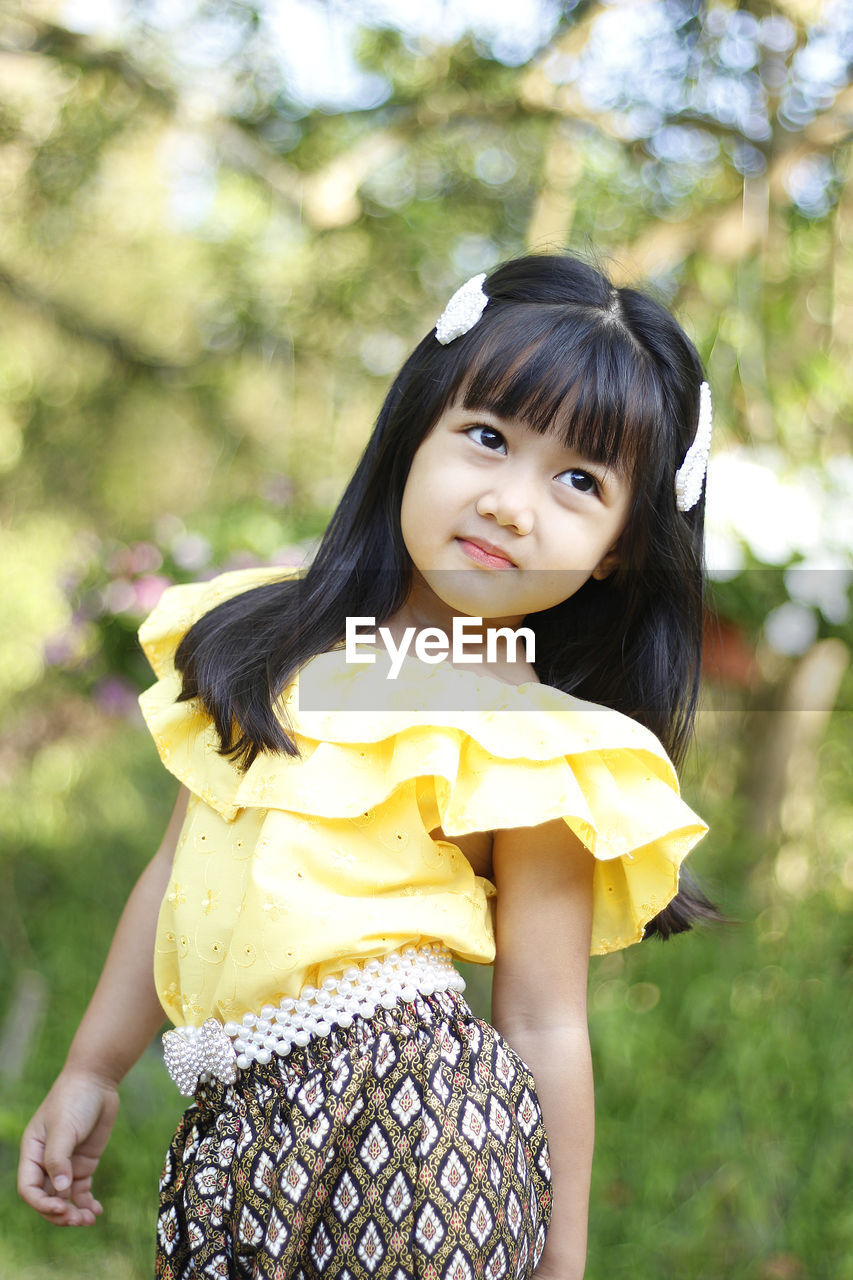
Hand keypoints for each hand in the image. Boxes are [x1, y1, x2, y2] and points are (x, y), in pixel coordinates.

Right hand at [18, 1068, 119, 1225]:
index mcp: (32, 1153)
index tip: (60, 1207)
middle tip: (77, 1219)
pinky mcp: (83, 1163)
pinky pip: (81, 1190)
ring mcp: (65, 1164)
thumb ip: (59, 1159)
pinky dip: (87, 1203)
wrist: (97, 1081)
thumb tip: (60, 1190)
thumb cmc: (74, 1099)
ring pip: (64, 1198)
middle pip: (46, 1198)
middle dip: (58, 1213)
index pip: (29, 1188)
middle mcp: (46, 1162)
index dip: (41, 1203)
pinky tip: (96, 1211)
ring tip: (89, 1220)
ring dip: (73, 1212)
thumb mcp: (63, 1128)